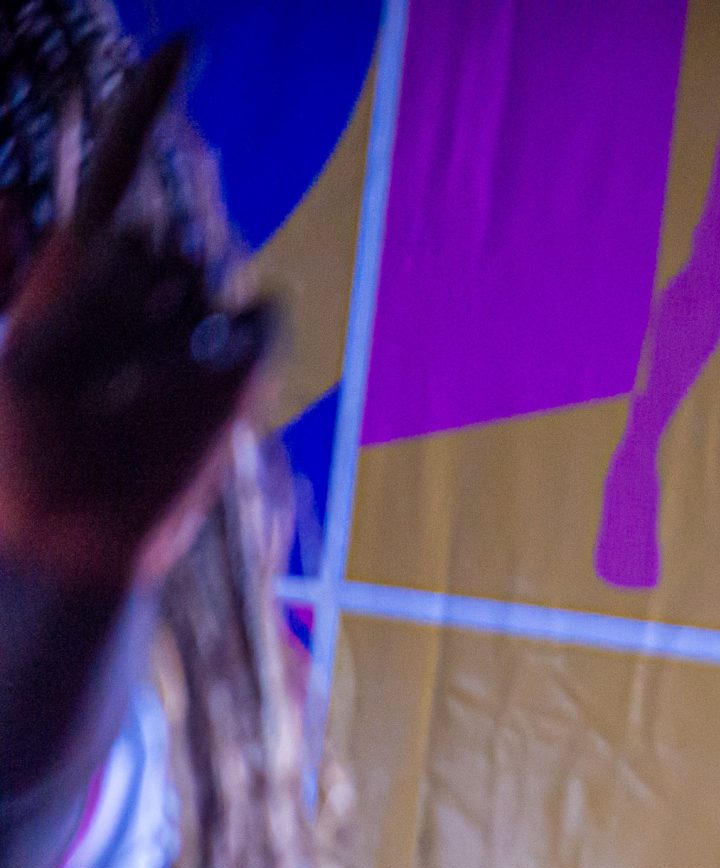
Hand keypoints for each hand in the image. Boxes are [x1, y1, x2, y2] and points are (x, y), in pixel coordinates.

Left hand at [0, 42, 271, 590]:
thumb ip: (44, 278)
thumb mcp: (11, 351)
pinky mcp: (240, 368)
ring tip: (125, 394)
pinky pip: (257, 315)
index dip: (154, 99)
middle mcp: (143, 283)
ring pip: (202, 276)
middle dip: (121, 293)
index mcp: (77, 261)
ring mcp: (197, 324)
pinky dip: (229, 340)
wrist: (72, 529)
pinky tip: (193, 383)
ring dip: (159, 332)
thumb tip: (42, 202)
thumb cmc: (20, 446)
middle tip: (80, 371)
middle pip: (156, 234)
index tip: (190, 40)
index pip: (124, 157)